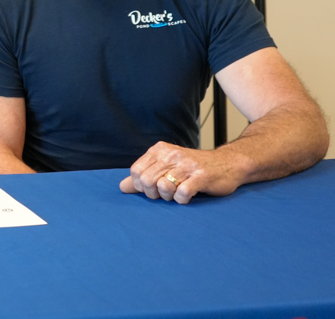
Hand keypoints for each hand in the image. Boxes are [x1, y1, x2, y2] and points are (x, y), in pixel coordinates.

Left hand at [119, 141, 245, 203]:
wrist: (228, 164)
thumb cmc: (193, 169)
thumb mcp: (166, 168)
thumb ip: (144, 176)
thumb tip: (122, 187)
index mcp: (160, 150)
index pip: (136, 171)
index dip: (141, 186)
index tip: (152, 189)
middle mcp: (172, 154)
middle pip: (147, 181)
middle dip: (154, 194)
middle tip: (166, 194)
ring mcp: (187, 164)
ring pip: (163, 187)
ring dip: (168, 197)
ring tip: (177, 194)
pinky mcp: (201, 176)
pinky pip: (182, 193)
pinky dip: (182, 200)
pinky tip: (188, 196)